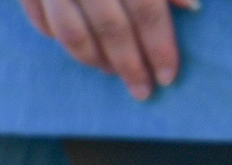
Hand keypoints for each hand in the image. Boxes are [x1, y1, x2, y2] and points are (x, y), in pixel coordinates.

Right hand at [19, 0, 199, 101]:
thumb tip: (192, 7)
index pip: (146, 10)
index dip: (159, 47)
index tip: (168, 77)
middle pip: (111, 27)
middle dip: (130, 65)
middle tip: (142, 90)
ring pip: (71, 31)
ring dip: (94, 60)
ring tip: (110, 72)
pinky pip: (39, 20)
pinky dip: (59, 40)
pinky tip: (79, 49)